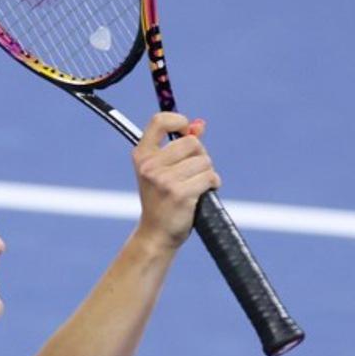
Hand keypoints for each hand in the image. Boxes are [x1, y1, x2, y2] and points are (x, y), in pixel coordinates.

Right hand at [131, 113, 220, 250]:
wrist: (156, 234)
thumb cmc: (162, 200)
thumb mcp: (163, 170)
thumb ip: (179, 146)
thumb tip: (199, 125)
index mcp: (141, 156)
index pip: (159, 121)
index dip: (178, 121)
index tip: (186, 131)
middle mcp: (150, 166)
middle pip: (192, 142)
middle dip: (200, 155)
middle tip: (194, 171)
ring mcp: (164, 180)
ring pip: (204, 161)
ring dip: (207, 172)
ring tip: (197, 185)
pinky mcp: (180, 194)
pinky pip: (209, 177)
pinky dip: (213, 183)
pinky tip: (205, 192)